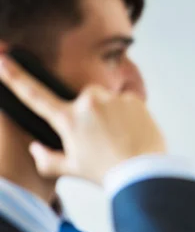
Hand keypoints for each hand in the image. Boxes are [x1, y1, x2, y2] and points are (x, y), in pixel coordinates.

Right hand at [0, 55, 165, 183]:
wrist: (143, 173)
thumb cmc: (106, 173)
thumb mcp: (71, 169)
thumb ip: (47, 159)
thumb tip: (35, 148)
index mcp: (68, 119)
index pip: (34, 94)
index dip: (15, 76)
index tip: (2, 58)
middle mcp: (88, 103)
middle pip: (82, 100)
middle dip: (88, 113)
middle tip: (100, 139)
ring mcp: (113, 99)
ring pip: (106, 102)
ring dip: (110, 114)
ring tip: (119, 139)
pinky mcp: (135, 100)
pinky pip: (127, 104)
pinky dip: (128, 117)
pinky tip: (133, 135)